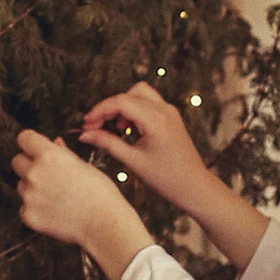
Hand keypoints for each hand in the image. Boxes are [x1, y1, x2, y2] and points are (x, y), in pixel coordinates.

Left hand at [12, 128, 150, 277]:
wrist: (103, 224)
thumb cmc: (100, 194)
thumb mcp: (84, 165)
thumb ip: (63, 153)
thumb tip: (54, 143)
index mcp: (49, 156)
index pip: (24, 138)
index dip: (31, 143)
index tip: (34, 148)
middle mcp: (35, 173)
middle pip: (17, 161)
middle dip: (28, 165)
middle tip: (46, 174)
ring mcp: (29, 196)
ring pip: (21, 185)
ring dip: (32, 188)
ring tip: (55, 196)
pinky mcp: (28, 215)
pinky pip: (24, 207)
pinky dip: (34, 208)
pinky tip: (53, 210)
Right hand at [75, 81, 209, 213]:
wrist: (194, 186)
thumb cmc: (166, 178)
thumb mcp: (132, 161)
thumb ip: (107, 143)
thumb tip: (85, 134)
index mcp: (155, 120)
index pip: (120, 102)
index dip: (99, 110)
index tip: (87, 123)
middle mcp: (164, 110)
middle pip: (128, 95)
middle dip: (109, 108)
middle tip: (96, 127)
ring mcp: (169, 111)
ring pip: (139, 93)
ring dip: (123, 106)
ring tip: (117, 129)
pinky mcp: (171, 116)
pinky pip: (148, 102)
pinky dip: (135, 109)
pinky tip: (130, 130)